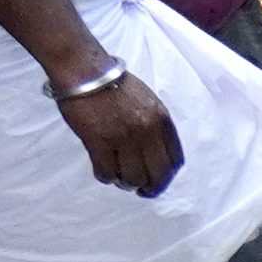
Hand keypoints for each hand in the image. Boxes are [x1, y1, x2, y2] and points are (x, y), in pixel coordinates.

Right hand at [56, 63, 181, 196]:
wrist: (86, 71)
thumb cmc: (114, 84)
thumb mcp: (148, 101)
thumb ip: (156, 125)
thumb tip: (156, 154)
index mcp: (161, 120)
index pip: (175, 160)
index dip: (168, 175)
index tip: (159, 179)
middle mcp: (146, 131)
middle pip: (158, 175)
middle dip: (152, 188)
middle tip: (143, 190)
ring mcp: (123, 138)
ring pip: (133, 178)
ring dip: (127, 183)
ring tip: (120, 178)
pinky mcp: (99, 141)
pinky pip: (107, 173)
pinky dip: (107, 177)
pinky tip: (104, 172)